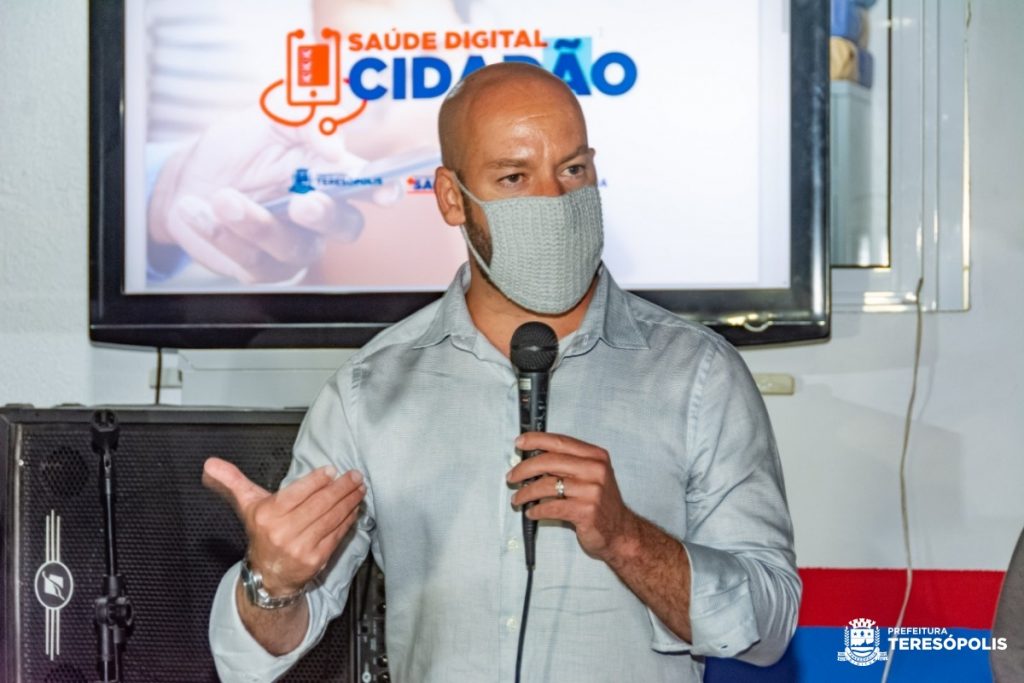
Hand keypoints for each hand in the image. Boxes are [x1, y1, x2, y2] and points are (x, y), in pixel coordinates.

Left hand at [149, 110, 395, 283]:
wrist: (187, 176)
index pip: (369, 186)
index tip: (385, 194)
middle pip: (346, 228)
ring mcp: (293, 244)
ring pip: (295, 248)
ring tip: (222, 197)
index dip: (383, 191)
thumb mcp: (268, 117)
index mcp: (330, 176)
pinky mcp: (260, 268)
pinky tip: (197, 210)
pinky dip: (222, 234)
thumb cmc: (238, 146)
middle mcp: (320, 216)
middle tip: (302, 203)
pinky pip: (251, 261)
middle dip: (326, 217)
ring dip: (257, 223)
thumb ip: (306, 122)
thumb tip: (335, 147)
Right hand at [202, 457, 365, 594]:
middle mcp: (283, 532)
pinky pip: (336, 535)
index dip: (317, 480)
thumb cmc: (263, 534)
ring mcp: (300, 547)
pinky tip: (355, 508)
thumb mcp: (248, 506)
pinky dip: (349, 520)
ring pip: (331, 518)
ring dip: (349, 501)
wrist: (268, 576)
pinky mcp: (316, 559)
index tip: (332, 471)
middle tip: (355, 476)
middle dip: (341, 488)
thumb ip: (233, 481)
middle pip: (319, 504)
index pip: (297, 492)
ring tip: (359, 488)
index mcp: (267, 515)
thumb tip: (210, 463)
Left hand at [507, 433, 638, 561]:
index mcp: (596, 456)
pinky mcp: (586, 511)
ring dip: (526, 493)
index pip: (560, 442)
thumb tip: (531, 458)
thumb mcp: (591, 475)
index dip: (536, 440)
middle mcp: (596, 470)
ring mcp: (592, 491)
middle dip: (524, 468)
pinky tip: (531, 512)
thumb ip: (568, 464)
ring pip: (547, 486)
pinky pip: (551, 507)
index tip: (519, 443)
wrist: (621, 531)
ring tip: (517, 499)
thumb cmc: (600, 502)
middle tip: (511, 476)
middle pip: (550, 461)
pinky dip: (537, 510)